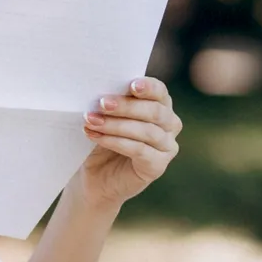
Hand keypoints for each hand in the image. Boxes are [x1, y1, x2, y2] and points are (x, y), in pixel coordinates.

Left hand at [75, 75, 181, 212]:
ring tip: (91, 121)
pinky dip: (116, 142)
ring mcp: (167, 147)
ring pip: (147, 132)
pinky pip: (140, 150)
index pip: (160, 92)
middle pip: (155, 111)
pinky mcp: (158, 166)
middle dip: (126, 106)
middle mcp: (169, 125)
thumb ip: (110, 104)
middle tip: (101, 103)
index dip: (148, 87)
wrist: (94, 177)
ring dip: (116, 125)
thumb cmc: (101, 141)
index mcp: (160, 105)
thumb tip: (102, 91)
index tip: (131, 84)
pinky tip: (96, 137)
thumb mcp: (105, 119)